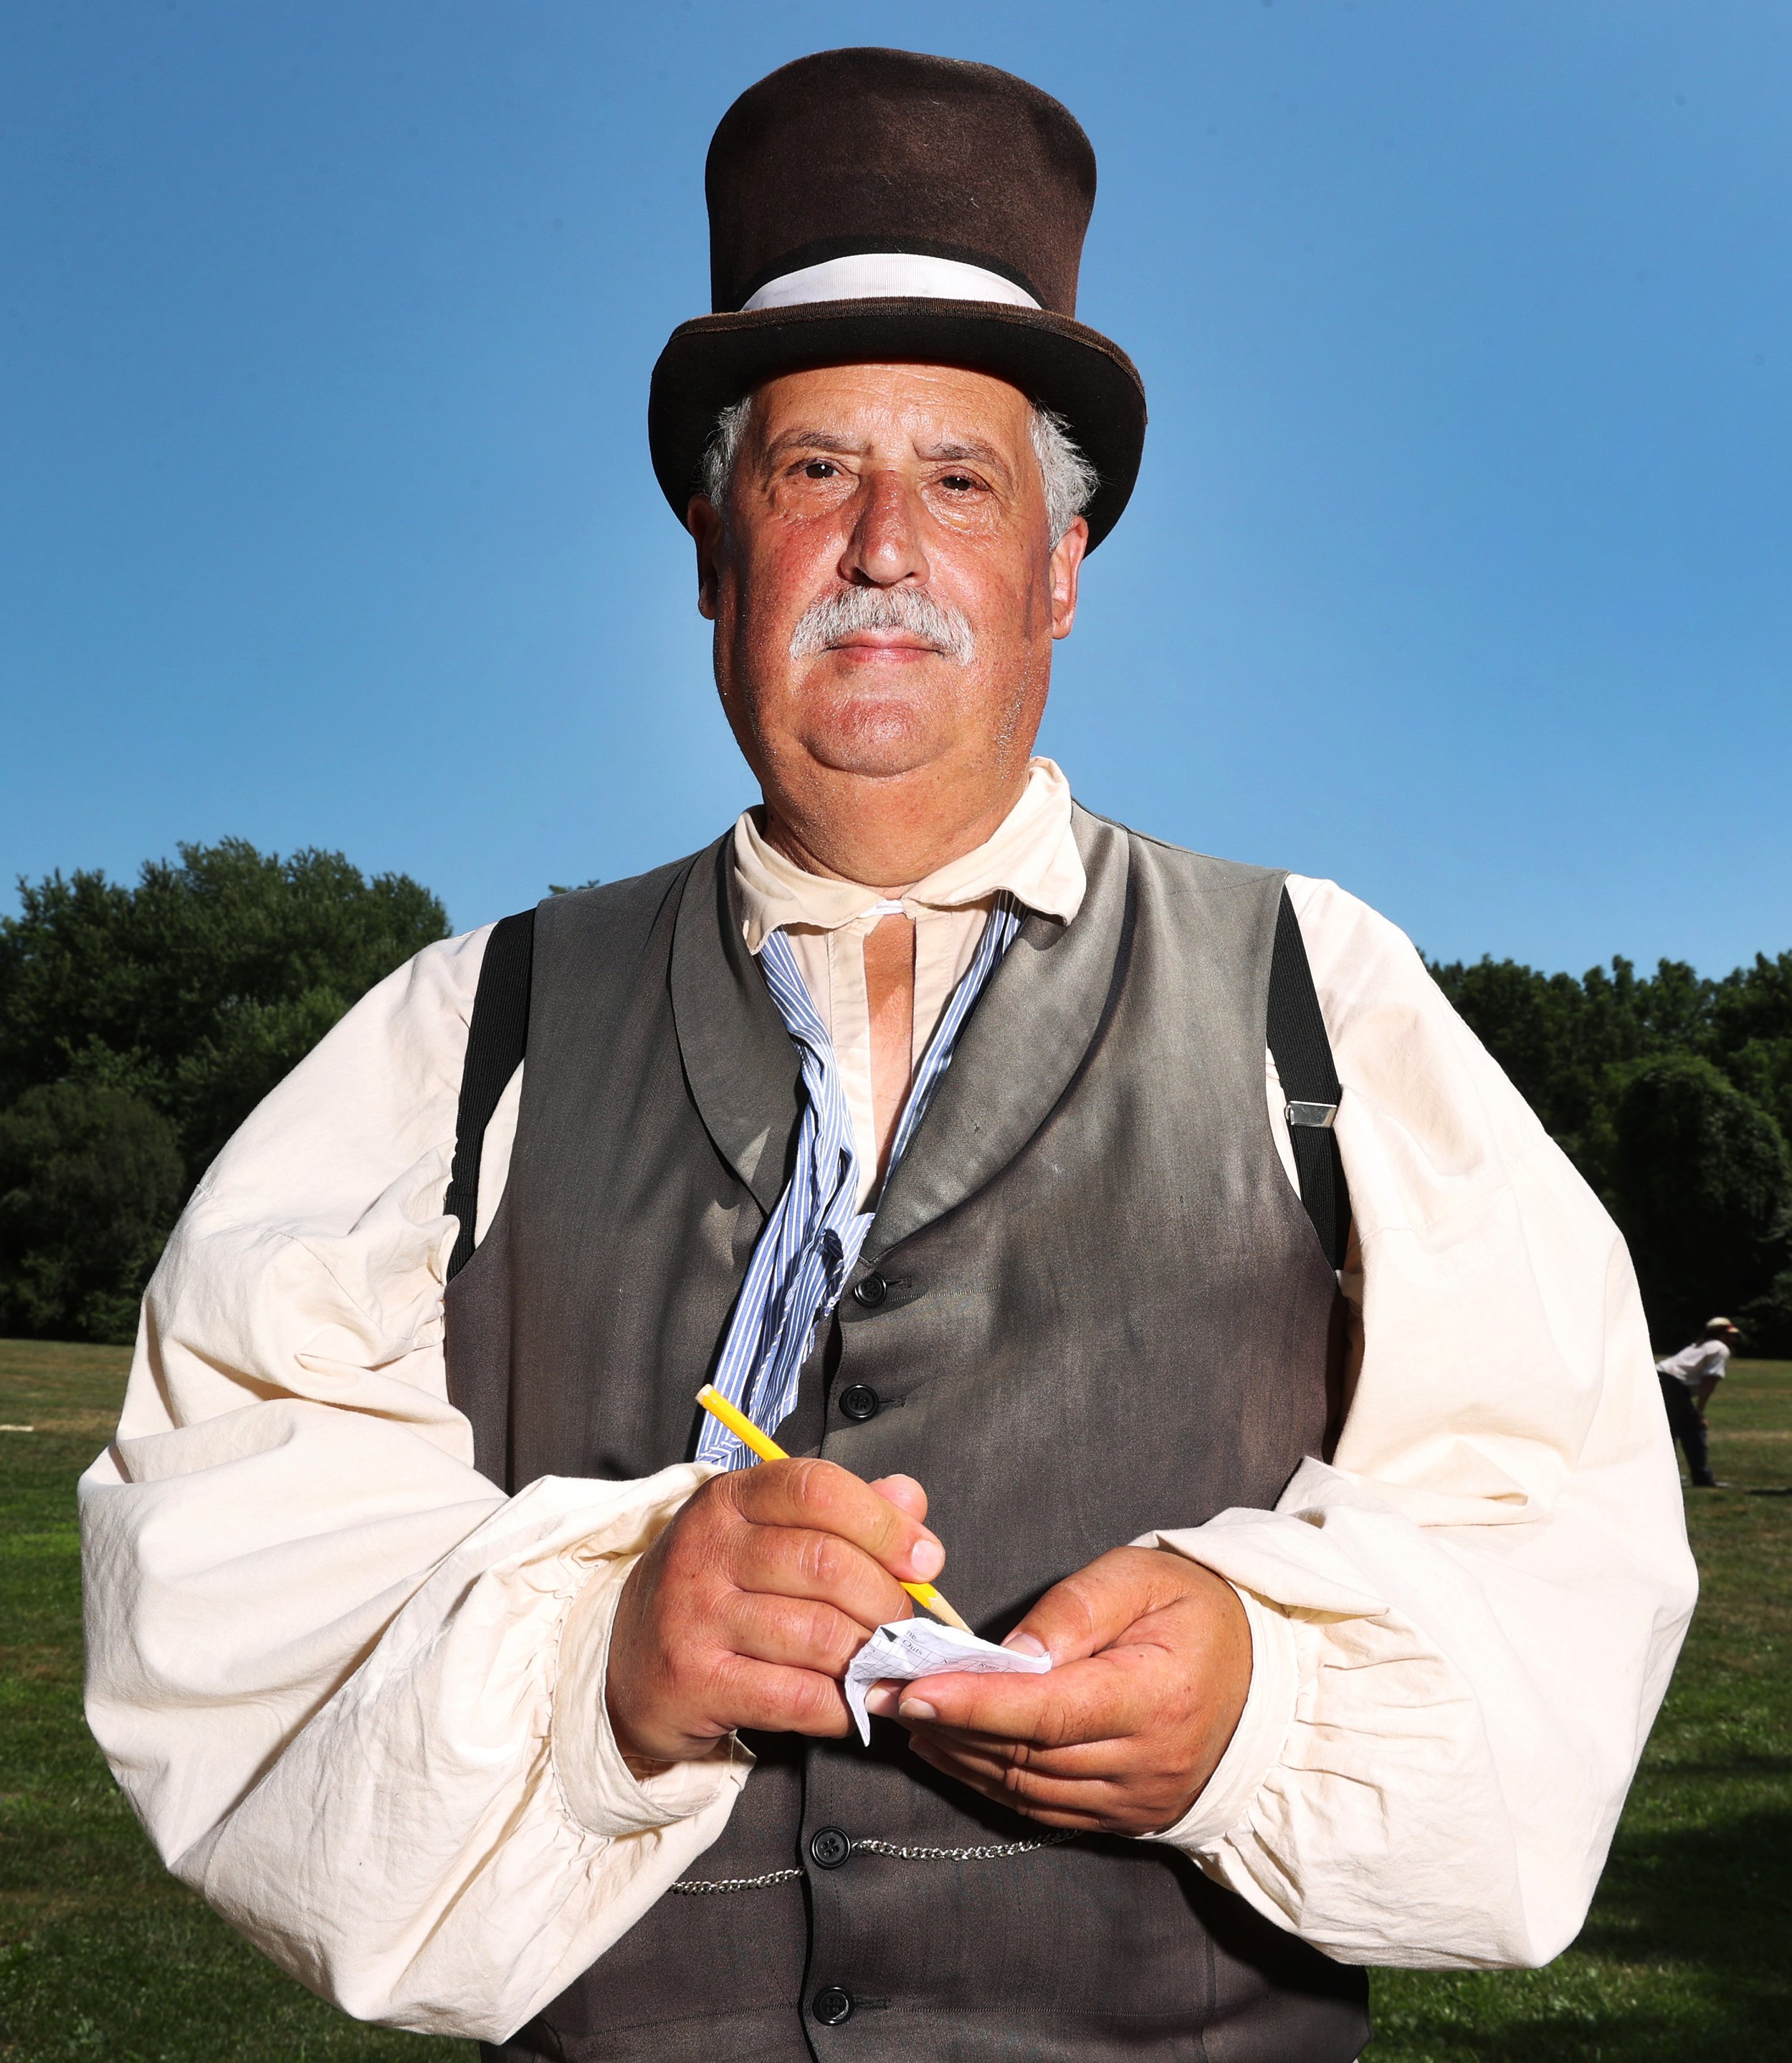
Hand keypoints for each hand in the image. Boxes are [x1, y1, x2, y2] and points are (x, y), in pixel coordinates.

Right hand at [607, 1460, 941, 1763]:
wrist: (625, 1662)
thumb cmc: (719, 1591)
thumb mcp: (767, 1533)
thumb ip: (845, 1511)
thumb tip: (911, 1499)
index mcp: (730, 1499)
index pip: (816, 1489)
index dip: (884, 1523)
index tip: (925, 1559)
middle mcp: (706, 1550)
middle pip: (825, 1564)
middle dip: (886, 1600)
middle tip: (904, 1625)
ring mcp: (693, 1617)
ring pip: (818, 1634)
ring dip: (869, 1657)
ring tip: (882, 1664)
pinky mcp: (694, 1682)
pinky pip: (795, 1697)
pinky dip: (841, 1705)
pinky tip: (852, 1703)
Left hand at [866, 1546, 1249, 1836]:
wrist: (1260, 1680)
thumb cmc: (1194, 1611)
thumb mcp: (1141, 1578)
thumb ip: (1075, 1610)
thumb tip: (1010, 1655)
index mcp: (1157, 1696)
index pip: (1049, 1711)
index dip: (975, 1703)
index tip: (912, 1690)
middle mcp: (1148, 1763)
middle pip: (1027, 1753)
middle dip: (947, 1724)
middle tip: (879, 1691)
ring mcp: (1136, 1801)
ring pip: (1025, 1787)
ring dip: (958, 1753)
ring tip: (903, 1715)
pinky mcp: (1125, 1818)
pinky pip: (1041, 1808)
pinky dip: (988, 1779)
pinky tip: (950, 1747)